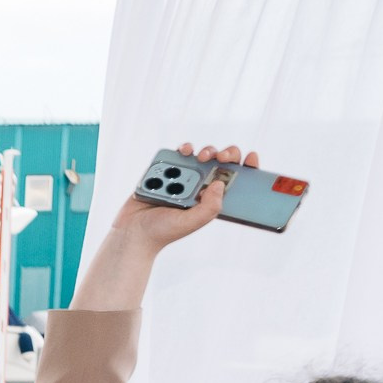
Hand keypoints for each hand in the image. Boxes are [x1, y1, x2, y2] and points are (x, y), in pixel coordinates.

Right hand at [113, 142, 256, 250]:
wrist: (131, 232)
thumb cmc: (162, 232)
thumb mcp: (192, 222)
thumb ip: (210, 206)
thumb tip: (220, 182)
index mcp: (210, 198)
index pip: (234, 180)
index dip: (246, 167)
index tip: (251, 157)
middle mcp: (199, 186)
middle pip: (219, 162)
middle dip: (224, 154)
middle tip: (221, 157)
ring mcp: (181, 178)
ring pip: (199, 155)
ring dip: (204, 150)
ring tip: (200, 156)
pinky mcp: (163, 172)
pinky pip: (176, 155)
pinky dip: (182, 150)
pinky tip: (184, 151)